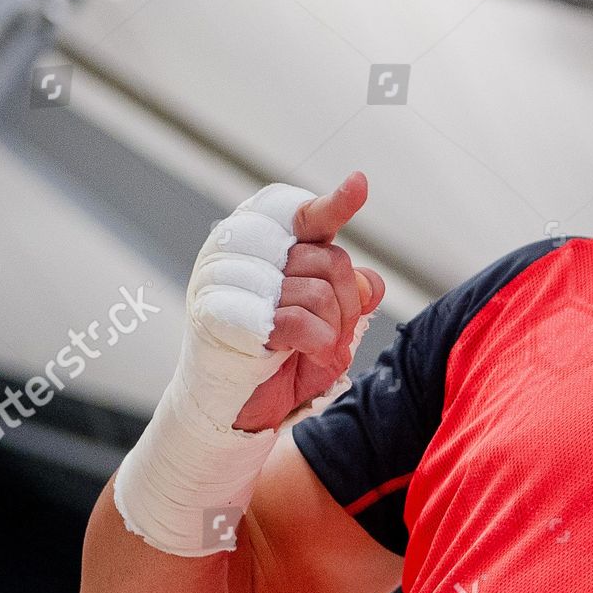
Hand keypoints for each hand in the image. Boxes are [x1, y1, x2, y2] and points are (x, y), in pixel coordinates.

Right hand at [227, 172, 383, 431]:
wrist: (232, 408)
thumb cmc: (279, 356)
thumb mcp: (326, 320)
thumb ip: (350, 292)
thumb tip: (372, 283)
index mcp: (258, 239)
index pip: (300, 212)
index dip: (335, 204)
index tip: (360, 184)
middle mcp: (236, 248)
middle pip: (330, 260)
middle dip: (348, 304)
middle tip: (334, 332)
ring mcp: (224, 278)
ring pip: (318, 293)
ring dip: (333, 332)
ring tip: (318, 349)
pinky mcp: (220, 316)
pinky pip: (297, 322)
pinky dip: (317, 344)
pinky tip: (304, 356)